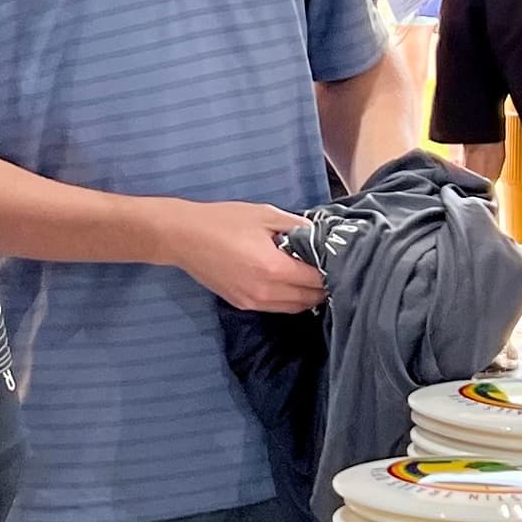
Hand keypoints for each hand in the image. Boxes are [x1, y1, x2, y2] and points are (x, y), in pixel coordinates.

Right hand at [169, 200, 324, 313]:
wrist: (183, 237)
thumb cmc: (224, 220)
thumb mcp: (265, 214)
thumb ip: (298, 227)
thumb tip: (322, 236)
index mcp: (274, 268)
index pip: (317, 279)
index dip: (332, 269)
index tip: (338, 257)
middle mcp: (266, 292)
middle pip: (310, 298)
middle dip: (325, 285)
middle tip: (331, 267)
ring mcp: (253, 302)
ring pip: (296, 307)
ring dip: (309, 296)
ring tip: (314, 276)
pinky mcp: (243, 304)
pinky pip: (278, 307)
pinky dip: (291, 299)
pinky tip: (292, 282)